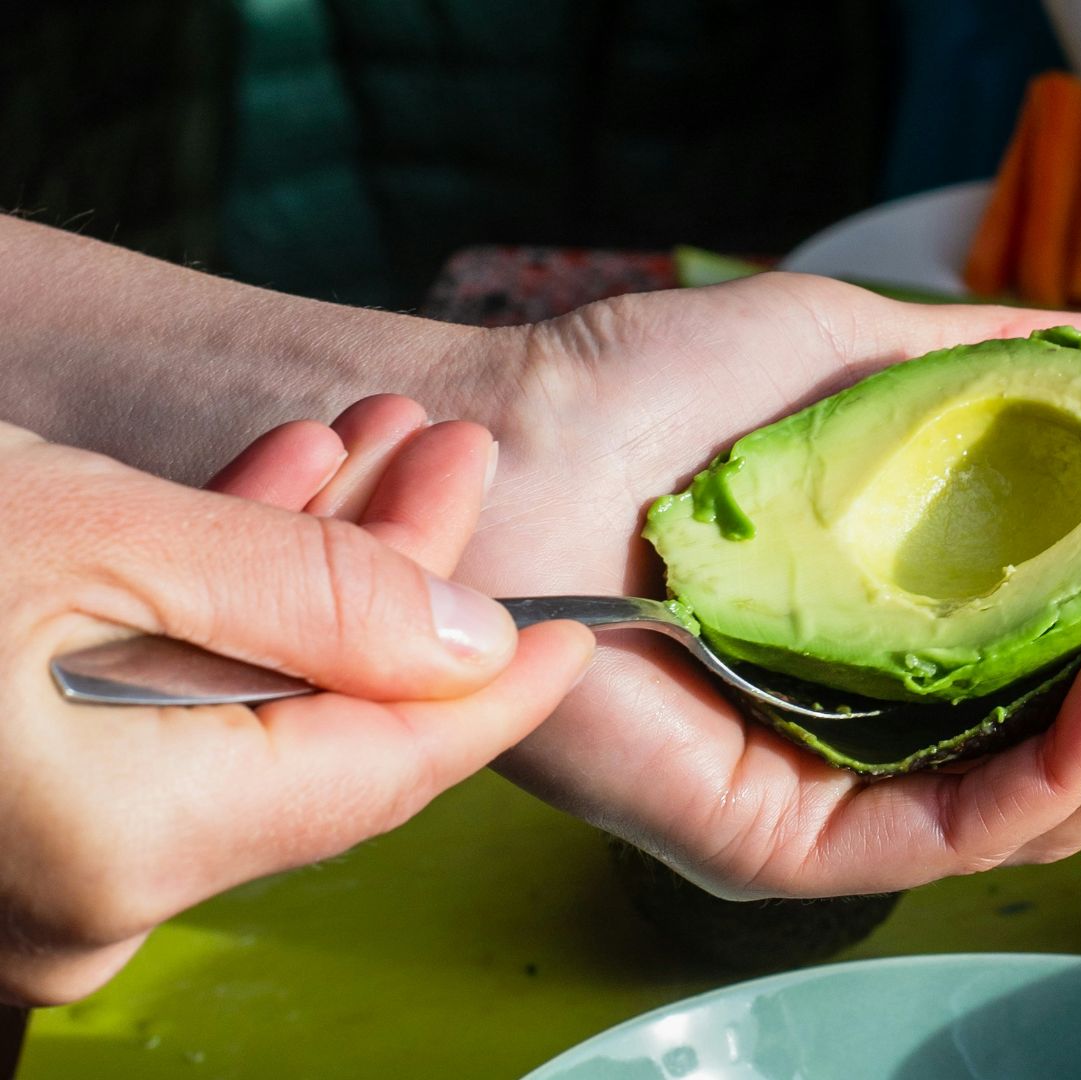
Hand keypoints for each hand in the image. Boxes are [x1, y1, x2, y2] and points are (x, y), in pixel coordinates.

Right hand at [0, 398, 592, 1004]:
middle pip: (322, 734)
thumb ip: (308, 597)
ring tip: (366, 451)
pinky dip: (207, 618)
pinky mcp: (17, 816)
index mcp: (130, 846)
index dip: (493, 695)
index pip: (385, 774)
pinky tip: (259, 504)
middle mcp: (94, 896)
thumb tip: (469, 642)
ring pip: (242, 717)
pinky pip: (155, 726)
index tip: (573, 634)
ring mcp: (48, 870)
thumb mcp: (98, 537)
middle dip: (395, 583)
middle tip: (450, 460)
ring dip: (306, 578)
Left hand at [455, 273, 1080, 898]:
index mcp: (913, 626)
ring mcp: (846, 790)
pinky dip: (1074, 761)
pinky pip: (966, 829)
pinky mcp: (795, 846)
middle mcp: (890, 721)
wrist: (499, 444)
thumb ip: (987, 365)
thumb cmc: (644, 394)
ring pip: (1057, 795)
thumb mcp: (848, 350)